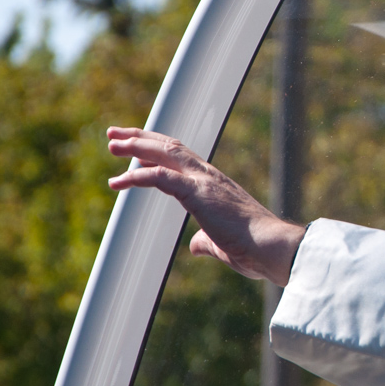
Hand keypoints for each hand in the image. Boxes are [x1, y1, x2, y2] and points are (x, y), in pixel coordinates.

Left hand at [106, 126, 305, 285]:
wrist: (273, 248)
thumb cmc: (253, 250)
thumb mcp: (222, 245)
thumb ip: (206, 242)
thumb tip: (196, 246)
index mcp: (213, 185)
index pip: (180, 158)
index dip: (155, 151)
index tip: (134, 151)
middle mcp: (208, 176)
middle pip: (169, 147)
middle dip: (140, 139)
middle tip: (115, 135)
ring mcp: (204, 182)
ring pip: (164, 153)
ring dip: (135, 147)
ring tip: (112, 144)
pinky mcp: (199, 193)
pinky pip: (162, 177)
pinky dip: (138, 176)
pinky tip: (120, 180)